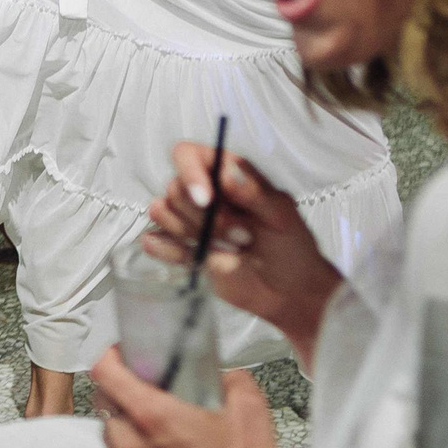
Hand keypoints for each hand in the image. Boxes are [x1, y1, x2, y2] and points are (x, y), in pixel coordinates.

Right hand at [146, 142, 341, 361]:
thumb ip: (255, 191)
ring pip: (161, 212)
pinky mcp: (181, 247)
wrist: (288, 292)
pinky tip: (196, 258)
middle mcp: (204, 192)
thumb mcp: (283, 215)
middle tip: (241, 236)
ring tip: (229, 248)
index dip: (190, 173)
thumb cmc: (292, 247)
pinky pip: (155, 240)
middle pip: (174, 188)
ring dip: (191, 233)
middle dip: (204, 217)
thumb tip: (226, 172)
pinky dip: (168, 249)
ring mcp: (190, 221)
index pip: (188, 155)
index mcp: (227, 174)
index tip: (206, 200)